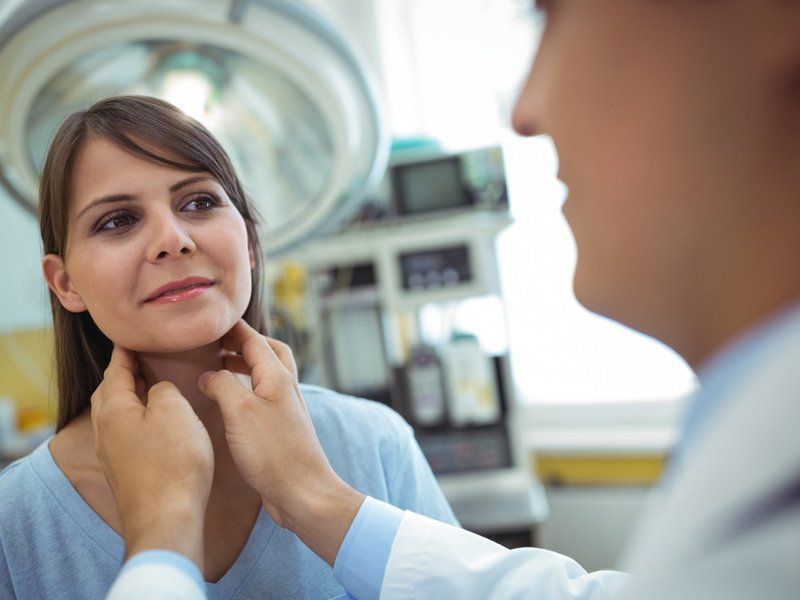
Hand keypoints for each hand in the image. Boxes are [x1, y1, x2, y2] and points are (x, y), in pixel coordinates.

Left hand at [91, 345, 213, 567]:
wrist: (168, 518)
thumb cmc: (173, 462)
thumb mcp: (175, 411)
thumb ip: (163, 390)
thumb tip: (157, 390)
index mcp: (113, 410)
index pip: (115, 370)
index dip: (124, 352)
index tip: (130, 337)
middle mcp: (105, 431)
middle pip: (108, 393)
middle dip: (121, 375)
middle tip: (140, 360)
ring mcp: (113, 455)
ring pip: (115, 416)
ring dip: (129, 399)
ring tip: (149, 388)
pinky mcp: (126, 473)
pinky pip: (125, 435)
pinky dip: (136, 420)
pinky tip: (154, 424)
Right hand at [199, 319, 364, 564]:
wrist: (303, 492)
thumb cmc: (273, 452)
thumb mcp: (240, 412)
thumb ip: (222, 386)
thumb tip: (208, 374)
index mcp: (278, 378)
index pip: (255, 340)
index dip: (234, 328)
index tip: (212, 319)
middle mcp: (285, 389)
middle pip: (269, 353)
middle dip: (245, 343)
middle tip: (218, 343)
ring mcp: (285, 410)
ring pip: (266, 376)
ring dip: (245, 367)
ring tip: (218, 369)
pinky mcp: (280, 430)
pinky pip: (262, 399)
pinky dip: (246, 391)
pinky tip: (229, 404)